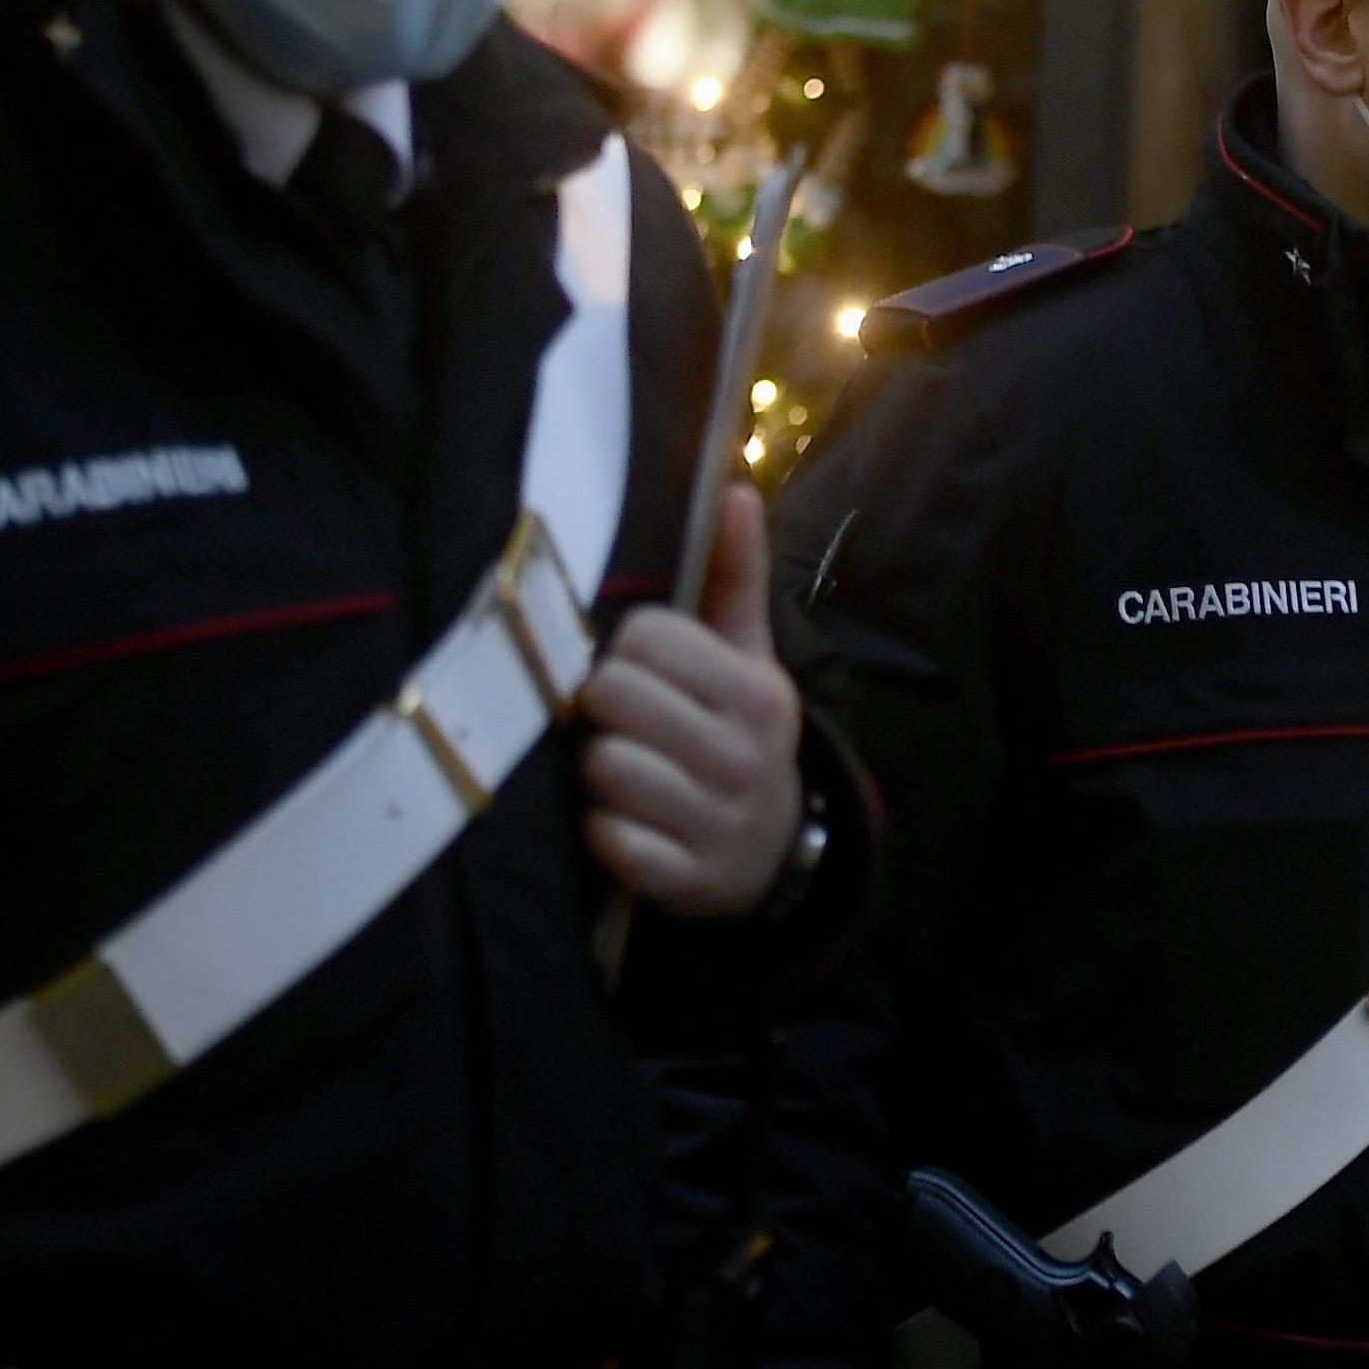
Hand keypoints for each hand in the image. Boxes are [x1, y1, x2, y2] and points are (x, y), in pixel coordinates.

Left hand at [581, 488, 807, 921]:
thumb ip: (733, 575)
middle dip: (603, 708)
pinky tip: (626, 823)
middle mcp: (746, 756)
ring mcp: (720, 822)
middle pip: (613, 696)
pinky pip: (611, 842)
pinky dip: (605, 834)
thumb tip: (731, 488)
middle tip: (620, 721)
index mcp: (758, 692)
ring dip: (598, 771)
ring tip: (622, 769)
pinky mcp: (688, 880)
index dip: (625, 651)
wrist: (771, 850)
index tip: (640, 670)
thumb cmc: (735, 732)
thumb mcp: (746, 657)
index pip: (646, 637)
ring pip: (606, 767)